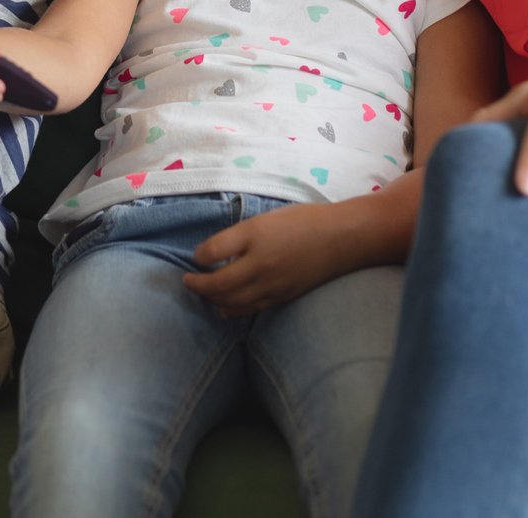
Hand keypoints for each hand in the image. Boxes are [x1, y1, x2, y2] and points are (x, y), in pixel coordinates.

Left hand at [182, 200, 380, 315]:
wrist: (341, 238)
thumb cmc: (303, 221)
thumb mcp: (266, 218)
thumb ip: (239, 235)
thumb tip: (214, 252)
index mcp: (254, 234)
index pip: (212, 251)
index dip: (198, 256)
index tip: (194, 257)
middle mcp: (260, 262)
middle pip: (217, 283)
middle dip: (197, 285)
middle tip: (186, 281)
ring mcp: (271, 284)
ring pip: (231, 301)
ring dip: (212, 300)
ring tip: (202, 294)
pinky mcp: (281, 297)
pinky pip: (250, 309)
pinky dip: (232, 310)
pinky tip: (223, 308)